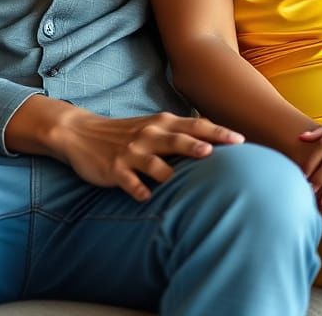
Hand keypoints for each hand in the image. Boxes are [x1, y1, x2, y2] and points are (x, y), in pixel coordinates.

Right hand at [49, 109, 243, 201]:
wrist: (81, 133)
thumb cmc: (126, 132)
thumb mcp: (153, 127)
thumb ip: (180, 133)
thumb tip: (215, 142)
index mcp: (161, 124)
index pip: (195, 125)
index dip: (217, 132)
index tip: (241, 139)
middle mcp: (149, 135)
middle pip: (178, 139)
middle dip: (198, 145)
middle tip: (218, 152)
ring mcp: (131, 152)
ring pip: (154, 161)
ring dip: (168, 168)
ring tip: (181, 176)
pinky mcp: (114, 169)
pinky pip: (128, 180)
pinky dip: (137, 188)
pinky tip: (145, 197)